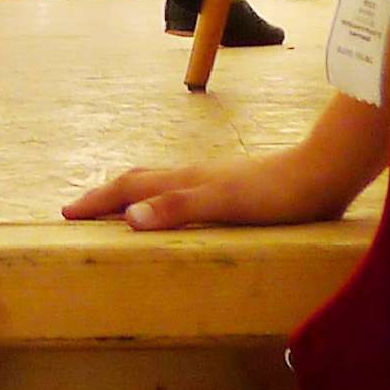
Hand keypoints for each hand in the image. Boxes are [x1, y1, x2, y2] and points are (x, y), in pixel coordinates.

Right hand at [64, 152, 338, 230]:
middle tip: (78, 211)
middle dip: (104, 196)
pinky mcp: (231, 189)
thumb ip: (178, 208)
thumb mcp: (225, 205)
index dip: (97, 201)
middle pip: (137, 181)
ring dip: (129, 195)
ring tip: (114, 209)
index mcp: (185, 181)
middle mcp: (192, 177)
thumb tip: (128, 216)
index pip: (129, 189)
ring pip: (158, 184)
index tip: (67, 214)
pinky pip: (180, 193)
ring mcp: (212, 180)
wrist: (322, 174)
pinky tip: (174, 211)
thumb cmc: (276, 194)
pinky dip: (159, 200)